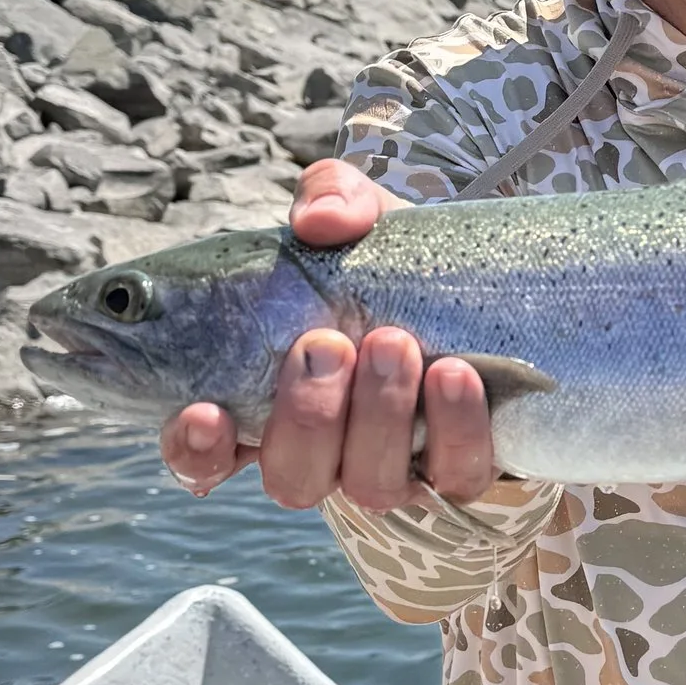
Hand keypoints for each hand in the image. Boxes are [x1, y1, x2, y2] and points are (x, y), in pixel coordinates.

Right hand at [157, 158, 500, 511]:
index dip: (196, 448)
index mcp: (266, 405)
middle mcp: (324, 454)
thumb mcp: (358, 218)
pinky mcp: (462, 474)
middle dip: (308, 415)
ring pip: (370, 486)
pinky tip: (455, 374)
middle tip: (328, 344)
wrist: (489, 286)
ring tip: (393, 343)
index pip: (205, 457)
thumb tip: (319, 220)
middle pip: (293, 477)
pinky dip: (454, 427)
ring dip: (378, 417)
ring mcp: (392, 474)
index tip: (206, 412)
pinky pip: (455, 475)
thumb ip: (329, 198)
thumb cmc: (393, 263)